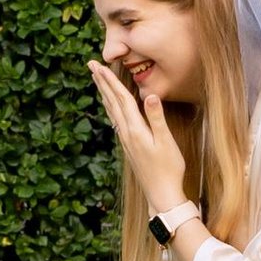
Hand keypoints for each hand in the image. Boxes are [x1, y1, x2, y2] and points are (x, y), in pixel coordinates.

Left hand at [86, 56, 191, 215]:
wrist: (162, 195)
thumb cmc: (169, 169)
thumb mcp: (166, 142)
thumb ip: (157, 118)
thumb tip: (150, 95)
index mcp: (135, 130)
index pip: (121, 99)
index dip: (111, 80)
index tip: (100, 65)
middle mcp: (126, 133)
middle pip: (112, 102)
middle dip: (102, 82)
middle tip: (91, 65)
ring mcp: (126, 141)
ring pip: (112, 111)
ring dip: (105, 93)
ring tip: (97, 80)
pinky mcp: (129, 146)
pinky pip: (116, 120)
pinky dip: (111, 108)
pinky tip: (111, 106)